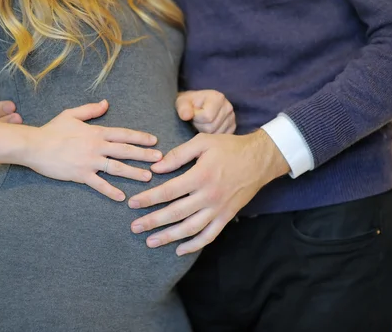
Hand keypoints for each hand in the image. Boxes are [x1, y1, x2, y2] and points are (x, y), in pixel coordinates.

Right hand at [21, 100, 161, 201]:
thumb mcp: (71, 114)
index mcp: (96, 132)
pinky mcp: (80, 175)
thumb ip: (91, 110)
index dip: (140, 137)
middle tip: (160, 159)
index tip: (154, 140)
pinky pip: (99, 184)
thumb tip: (106, 103)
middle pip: (125, 151)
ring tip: (148, 177)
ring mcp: (89, 162)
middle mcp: (96, 147)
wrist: (34, 145)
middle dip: (144, 155)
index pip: (123, 134)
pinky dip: (111, 191)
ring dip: (134, 173)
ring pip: (117, 168)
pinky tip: (122, 197)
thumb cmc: (52, 130)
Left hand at [128, 130, 289, 254]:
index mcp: (200, 176)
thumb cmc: (229, 147)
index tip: (132, 204)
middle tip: (134, 227)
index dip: (148, 199)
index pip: (168, 191)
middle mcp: (208, 196)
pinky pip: (209, 235)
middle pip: (175, 213)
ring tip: (150, 241)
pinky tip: (179, 249)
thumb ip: (178, 154)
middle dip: (152, 222)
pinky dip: (194, 245)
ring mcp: (219, 209)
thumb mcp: (203, 142)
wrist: (260, 159)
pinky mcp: (227, 216)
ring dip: (169, 237)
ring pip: (190, 229)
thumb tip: (156, 167)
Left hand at [176, 90, 235, 133]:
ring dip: (205, 133)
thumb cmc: (188, 103)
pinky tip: (207, 129)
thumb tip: (186, 116)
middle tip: (196, 121)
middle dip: (200, 127)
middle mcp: (228, 107)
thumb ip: (183, 108)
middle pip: (212, 127)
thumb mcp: (182, 102)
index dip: (196, 119)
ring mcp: (232, 118)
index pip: (207, 117)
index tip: (192, 115)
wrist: (194, 105)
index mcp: (218, 98)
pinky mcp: (232, 127)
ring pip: (216, 135)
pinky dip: (212, 137)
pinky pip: (220, 138)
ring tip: (201, 124)